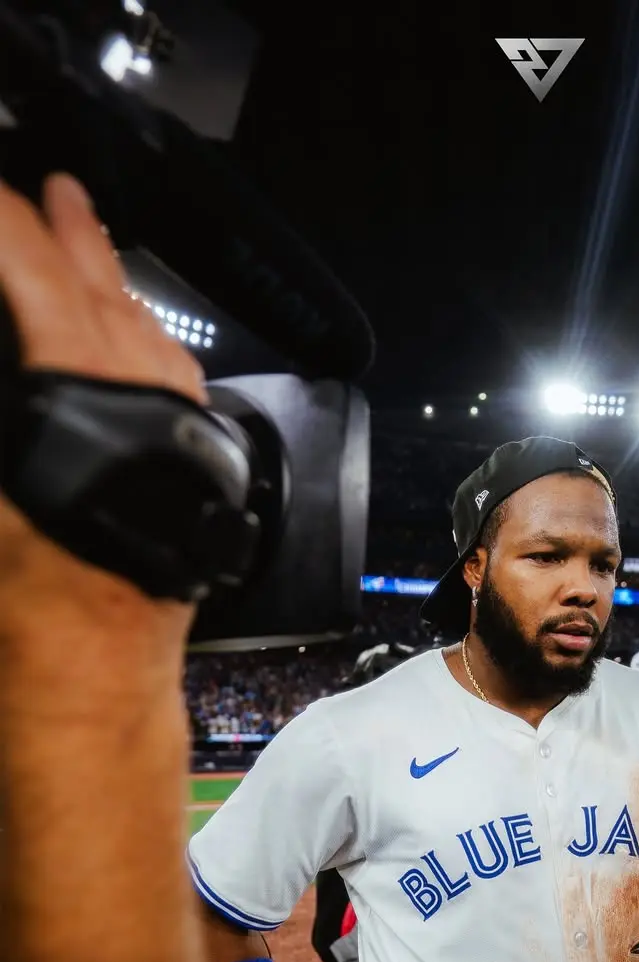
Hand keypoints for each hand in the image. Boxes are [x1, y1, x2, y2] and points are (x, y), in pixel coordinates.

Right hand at [0, 173, 205, 637]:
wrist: (96, 675)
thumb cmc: (27, 603)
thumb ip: (3, 406)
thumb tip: (12, 359)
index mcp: (82, 391)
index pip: (33, 267)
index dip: (2, 223)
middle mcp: (144, 396)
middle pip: (99, 285)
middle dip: (62, 230)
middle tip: (47, 187)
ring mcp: (180, 425)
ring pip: (143, 326)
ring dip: (108, 277)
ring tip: (86, 233)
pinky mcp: (198, 460)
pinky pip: (171, 372)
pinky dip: (139, 336)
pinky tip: (130, 328)